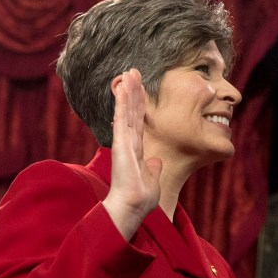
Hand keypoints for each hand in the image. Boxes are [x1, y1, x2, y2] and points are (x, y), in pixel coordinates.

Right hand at [102, 69, 162, 239]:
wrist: (133, 206)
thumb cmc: (142, 198)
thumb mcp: (152, 178)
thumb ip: (153, 167)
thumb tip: (157, 161)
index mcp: (137, 150)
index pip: (139, 121)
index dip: (140, 104)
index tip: (141, 89)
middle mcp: (129, 142)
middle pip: (132, 111)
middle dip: (133, 91)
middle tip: (134, 72)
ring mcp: (124, 141)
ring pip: (126, 110)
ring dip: (128, 90)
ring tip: (130, 72)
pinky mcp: (121, 142)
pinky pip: (122, 117)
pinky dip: (122, 101)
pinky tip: (122, 87)